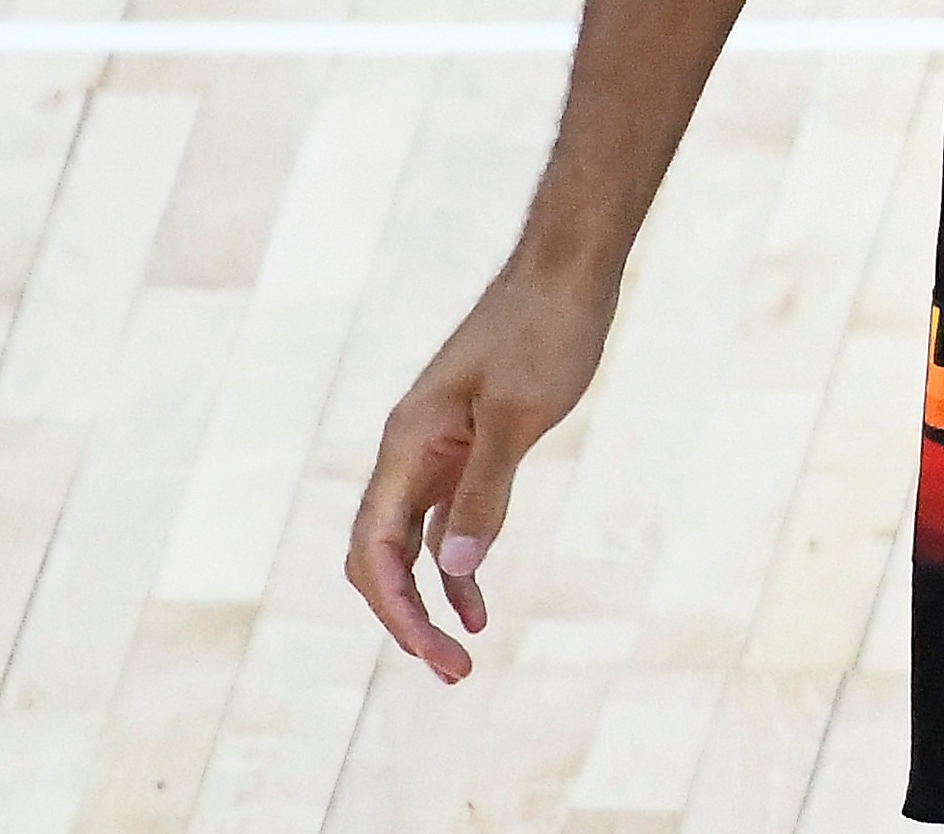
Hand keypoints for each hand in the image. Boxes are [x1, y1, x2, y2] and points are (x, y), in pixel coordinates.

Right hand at [348, 263, 615, 680]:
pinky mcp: (466, 446)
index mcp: (408, 442)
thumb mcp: (519, 415)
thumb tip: (452, 571)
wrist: (568, 271)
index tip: (435, 655)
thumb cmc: (544, 332)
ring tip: (463, 658)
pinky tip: (478, 604)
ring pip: (409, 544)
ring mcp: (435, 449)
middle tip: (455, 673)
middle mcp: (409, 450)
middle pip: (381, 556)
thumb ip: (484, 492)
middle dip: (406, 620)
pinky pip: (444, 521)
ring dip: (429, 602)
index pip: (375, 549)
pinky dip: (456, 566)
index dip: (396, 611)